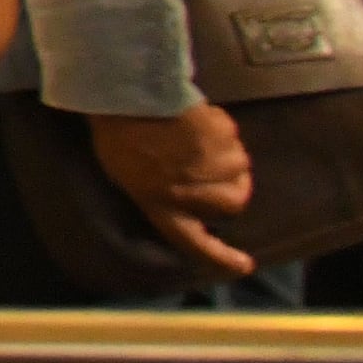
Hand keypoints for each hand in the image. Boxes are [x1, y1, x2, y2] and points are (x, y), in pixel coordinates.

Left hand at [94, 101, 256, 276]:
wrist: (126, 97)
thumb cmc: (118, 137)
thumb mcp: (129, 176)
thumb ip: (162, 194)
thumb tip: (182, 196)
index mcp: (163, 207)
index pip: (197, 244)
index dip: (221, 258)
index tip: (244, 265)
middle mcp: (197, 193)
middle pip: (234, 201)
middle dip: (229, 186)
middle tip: (205, 167)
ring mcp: (216, 165)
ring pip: (240, 167)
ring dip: (225, 156)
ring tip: (191, 138)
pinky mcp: (226, 137)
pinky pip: (232, 137)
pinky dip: (219, 131)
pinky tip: (194, 120)